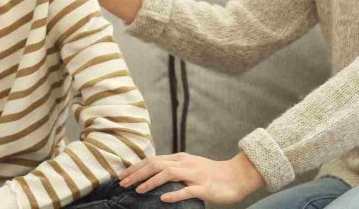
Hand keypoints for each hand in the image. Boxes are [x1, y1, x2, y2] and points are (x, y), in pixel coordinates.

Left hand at [118, 152, 264, 204]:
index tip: (123, 175)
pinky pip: (186, 190)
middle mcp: (185, 164)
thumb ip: (174, 168)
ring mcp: (194, 175)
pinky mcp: (203, 187)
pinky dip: (173, 194)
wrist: (236, 176)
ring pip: (168, 174)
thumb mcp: (190, 167)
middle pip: (156, 164)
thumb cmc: (212, 174)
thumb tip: (153, 174)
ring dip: (150, 182)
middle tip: (122, 183)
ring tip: (137, 190)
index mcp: (180, 158)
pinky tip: (163, 199)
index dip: (136, 167)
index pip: (153, 159)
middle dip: (137, 173)